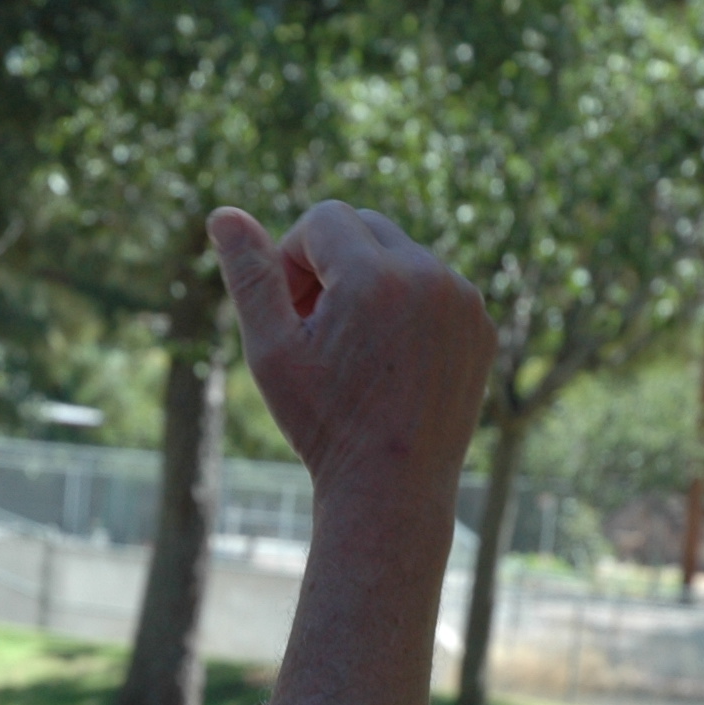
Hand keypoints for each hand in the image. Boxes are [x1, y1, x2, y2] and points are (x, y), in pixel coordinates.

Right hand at [206, 201, 492, 508]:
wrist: (392, 490)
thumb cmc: (324, 424)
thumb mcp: (272, 350)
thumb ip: (250, 275)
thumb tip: (222, 214)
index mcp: (375, 277)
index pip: (323, 219)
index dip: (293, 259)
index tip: (291, 310)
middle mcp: (429, 277)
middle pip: (365, 226)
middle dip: (332, 263)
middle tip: (315, 327)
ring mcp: (463, 301)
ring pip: (401, 255)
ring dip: (370, 282)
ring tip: (352, 349)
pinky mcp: (480, 325)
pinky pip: (436, 287)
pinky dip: (409, 306)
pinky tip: (390, 362)